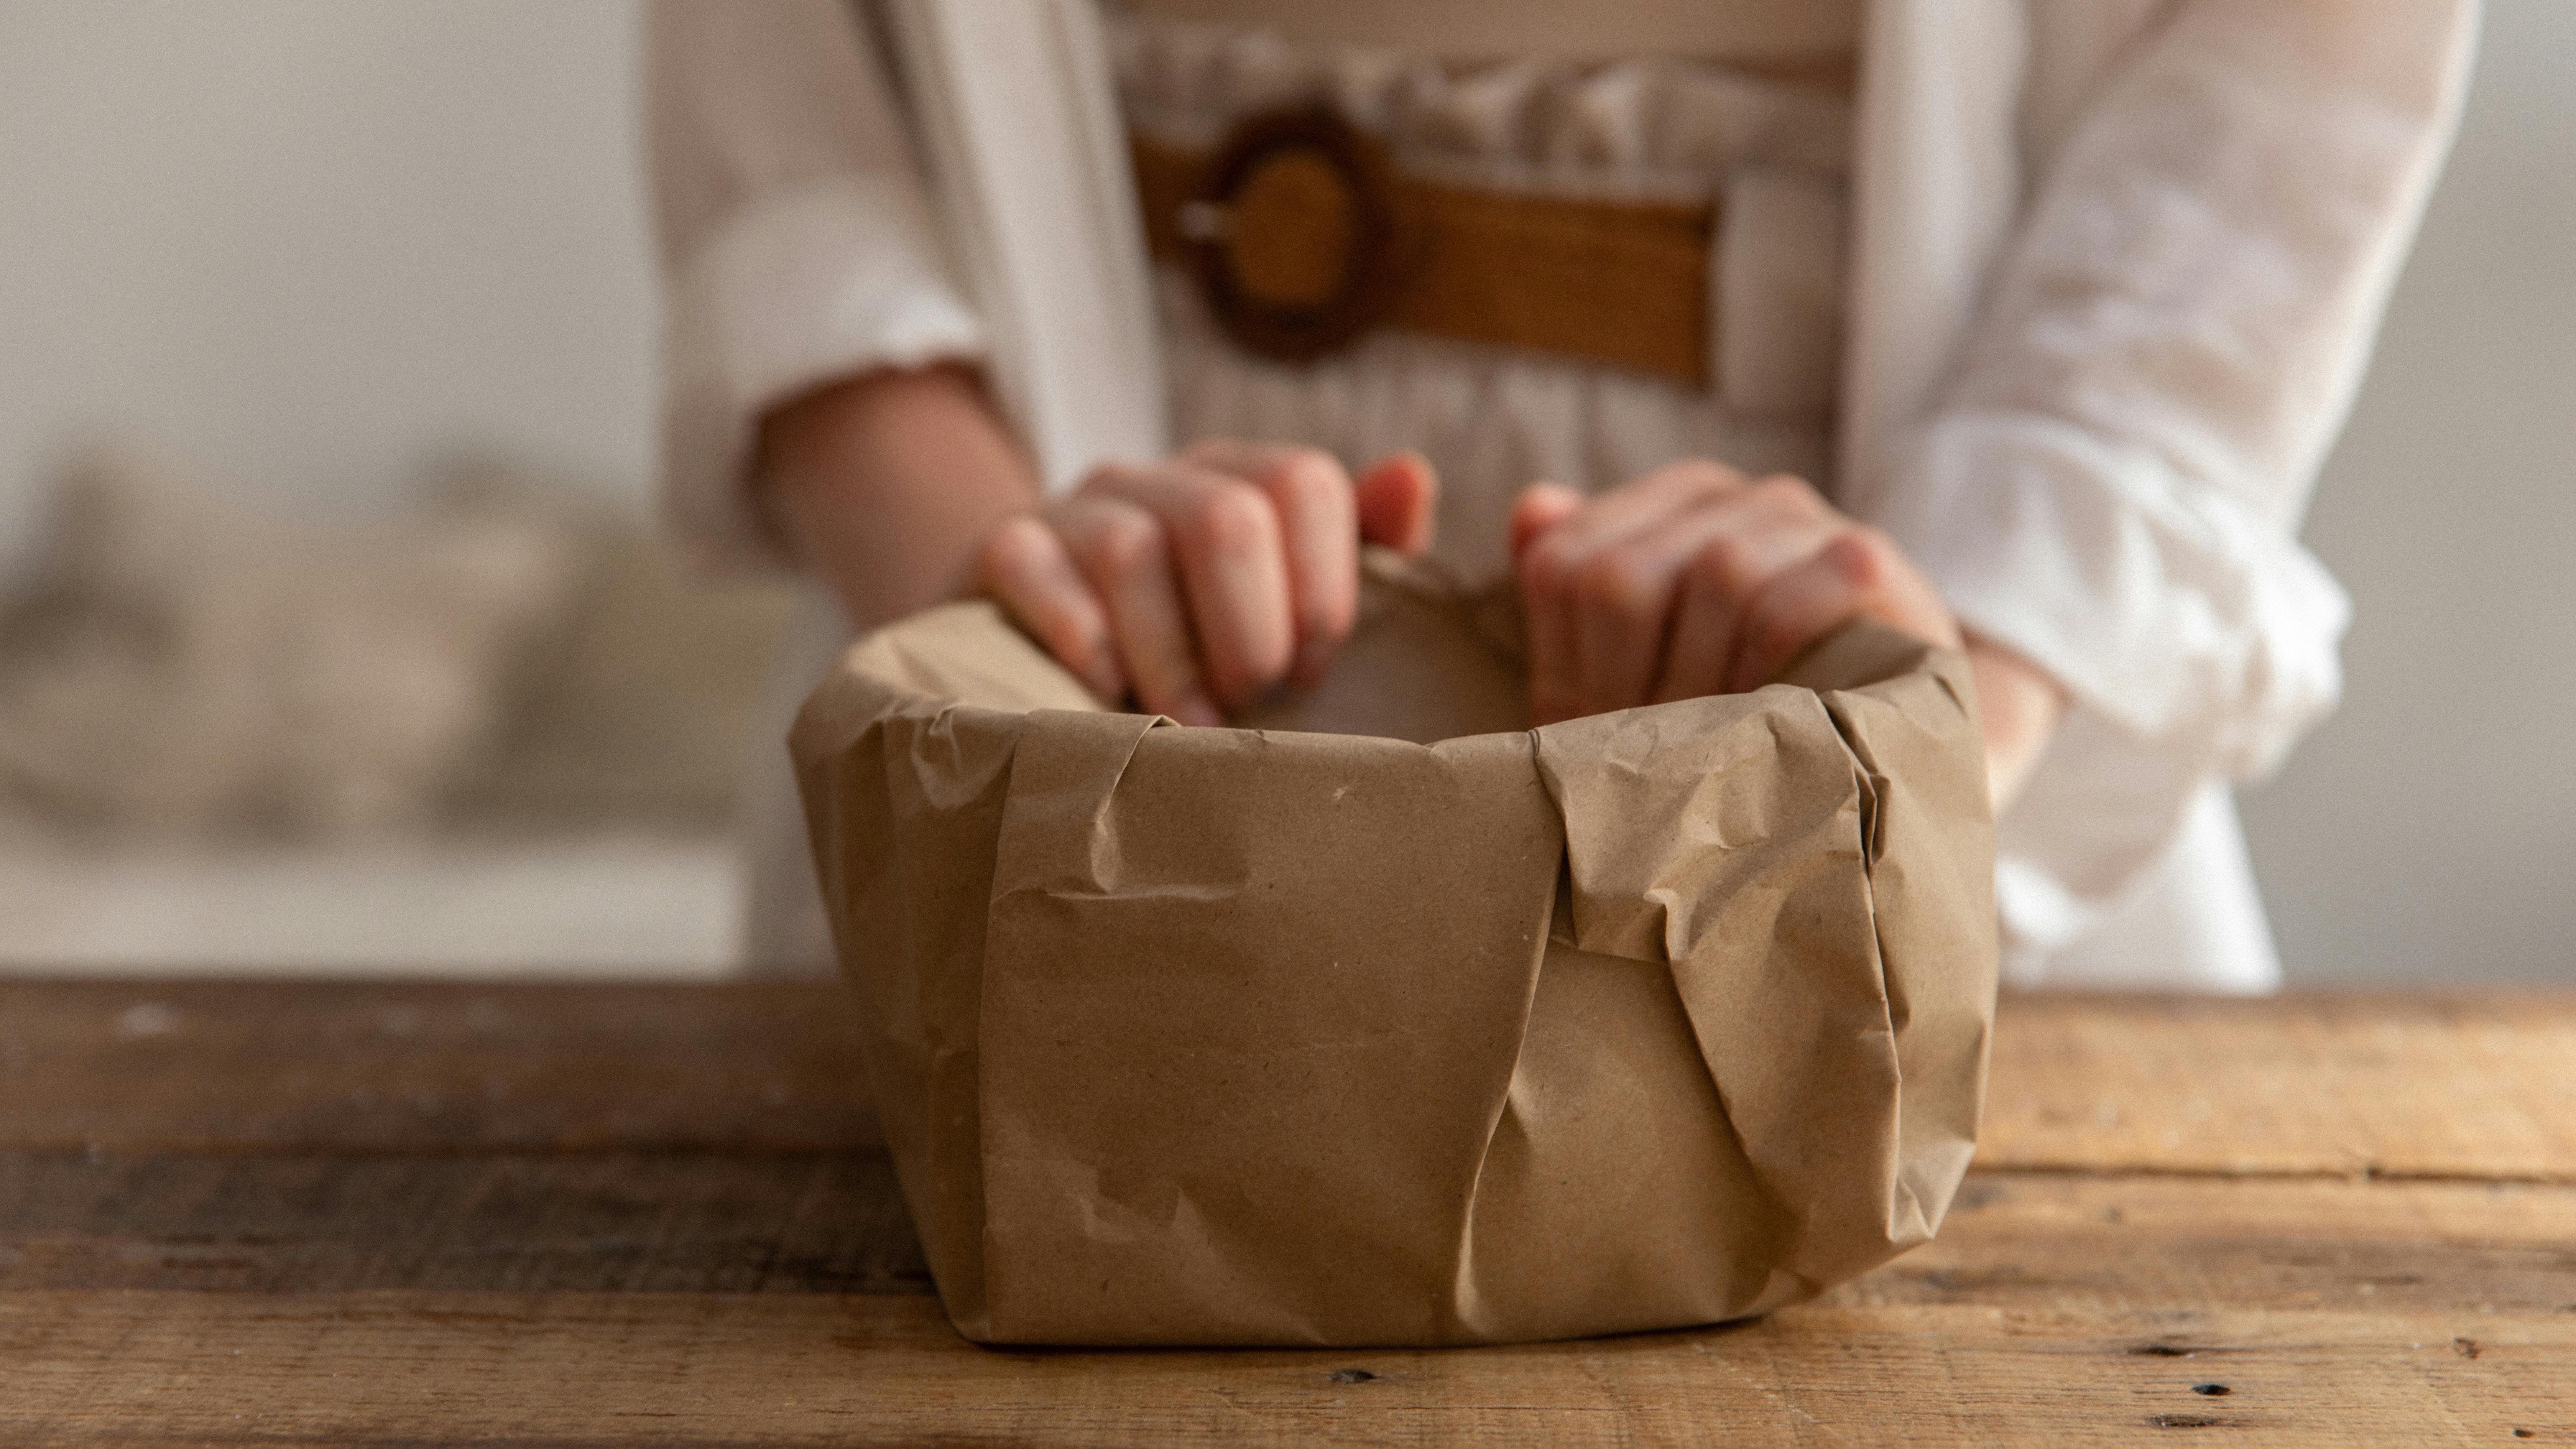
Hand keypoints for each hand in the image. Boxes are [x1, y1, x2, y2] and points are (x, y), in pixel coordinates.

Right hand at [976, 442, 1437, 723]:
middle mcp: (1160, 480)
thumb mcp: (1284, 600)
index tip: (1311, 673)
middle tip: (1249, 705)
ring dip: (1171, 658)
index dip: (1321, 586)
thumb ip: (1363, 546)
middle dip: (1250, 631)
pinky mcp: (1002, 550)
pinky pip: (1032, 566)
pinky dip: (1079, 639)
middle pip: (1226, 516)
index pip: (1303, 481)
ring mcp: (1075, 508)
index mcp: (1240, 482)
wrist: (1039, 647)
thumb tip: (1412, 478)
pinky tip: (1105, 695)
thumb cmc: (1192, 642)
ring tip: (1187, 727)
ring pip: (1132, 550)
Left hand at [1510, 461, 1961, 724]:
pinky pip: (1795, 598)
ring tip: (1716, 743)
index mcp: (1656, 510)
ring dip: (1704, 683)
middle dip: (1629, 684)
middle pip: (1623, 577)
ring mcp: (1800, 519)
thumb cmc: (1731, 711)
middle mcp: (1727, 496)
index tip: (1606, 727)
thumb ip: (1568, 598)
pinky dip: (1773, 662)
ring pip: (1717, 575)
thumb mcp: (1625, 672)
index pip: (1562, 566)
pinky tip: (1776, 710)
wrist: (1875, 736)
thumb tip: (1534, 505)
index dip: (1571, 665)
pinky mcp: (1867, 560)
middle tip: (1658, 754)